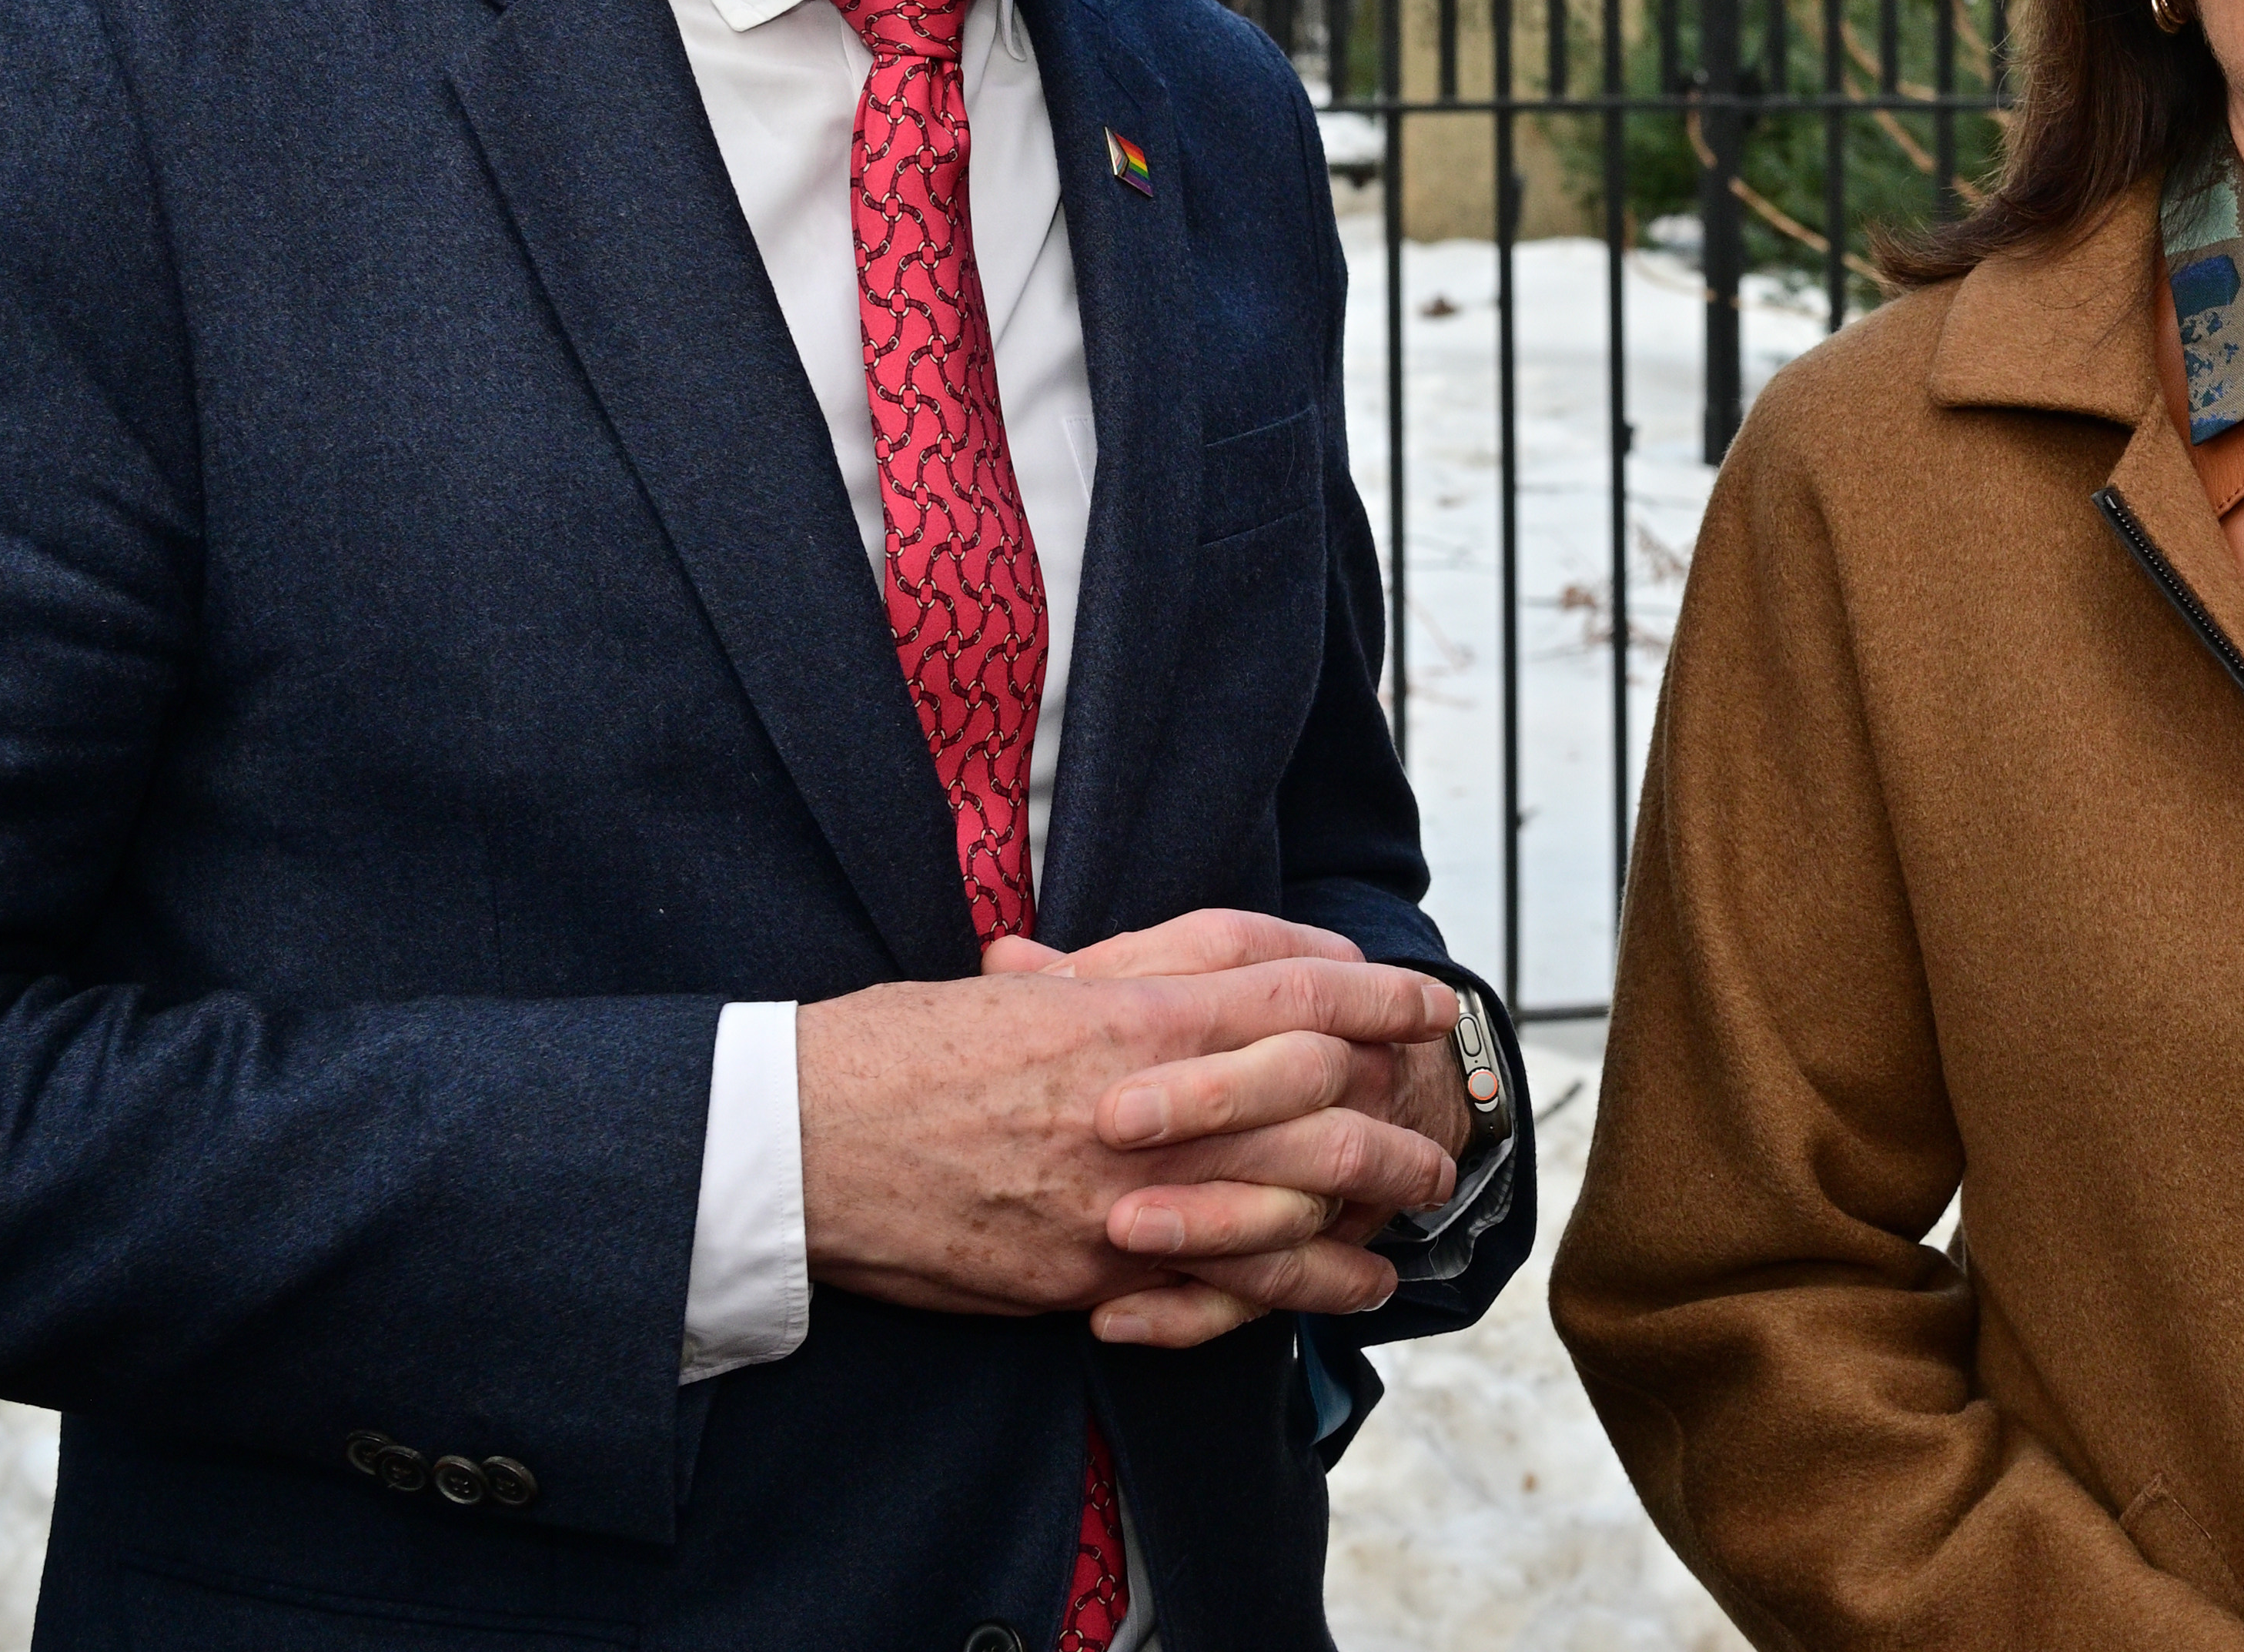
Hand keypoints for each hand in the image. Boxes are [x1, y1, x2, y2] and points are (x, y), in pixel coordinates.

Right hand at [792, 938, 1458, 1338]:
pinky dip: (1306, 1286)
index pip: (1288, 994)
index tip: (1424, 1002)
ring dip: (1374, 1202)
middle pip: (1316, 1103)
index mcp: (1128, 1018)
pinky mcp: (1093, 1276)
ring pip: (1292, 1204)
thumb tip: (1229, 955)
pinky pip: (1229, 1289)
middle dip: (1397, 1109)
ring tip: (1421, 1199)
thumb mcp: (1028, 984)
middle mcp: (1145, 1109)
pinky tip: (1354, 1283)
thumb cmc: (901, 1048)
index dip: (1373, 997)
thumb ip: (1134, 968)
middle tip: (1441, 1112)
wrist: (802, 1144)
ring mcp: (1125, 1202)